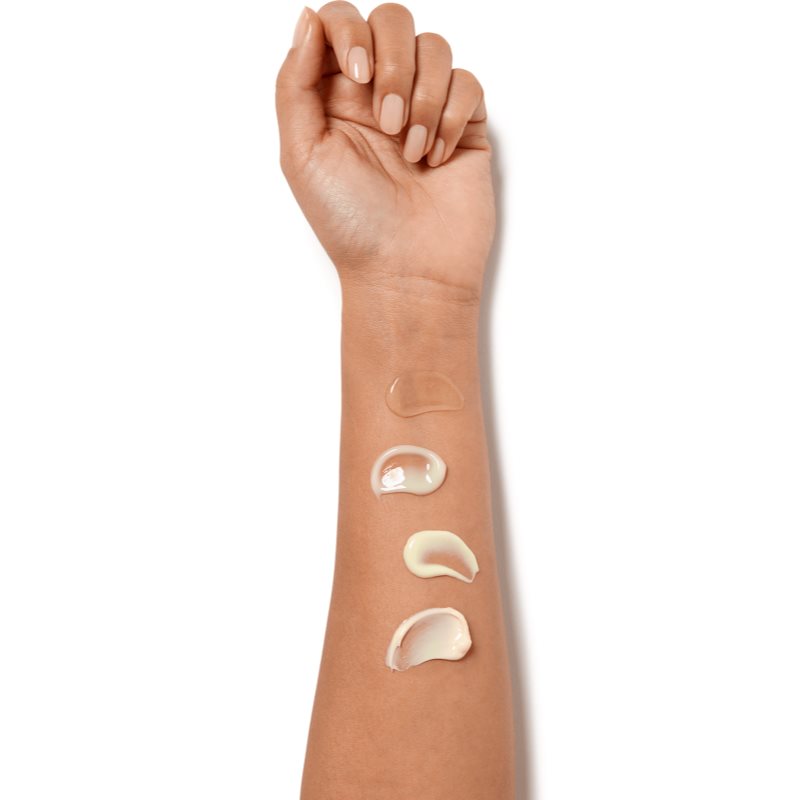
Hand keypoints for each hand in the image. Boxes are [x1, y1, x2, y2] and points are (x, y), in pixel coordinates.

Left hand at [276, 3, 493, 302]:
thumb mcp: (300, 154)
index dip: (350, 32)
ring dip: (423, 98)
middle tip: (386, 123)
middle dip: (392, 65)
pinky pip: (468, 84)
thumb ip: (294, 83)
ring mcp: (423, 110)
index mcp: (334, 98)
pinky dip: (452, 117)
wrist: (407, 272)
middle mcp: (379, 97)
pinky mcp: (463, 128)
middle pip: (392, 21)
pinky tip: (436, 159)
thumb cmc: (351, 225)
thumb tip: (308, 20)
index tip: (358, 76)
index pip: (340, 22)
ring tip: (411, 151)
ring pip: (434, 48)